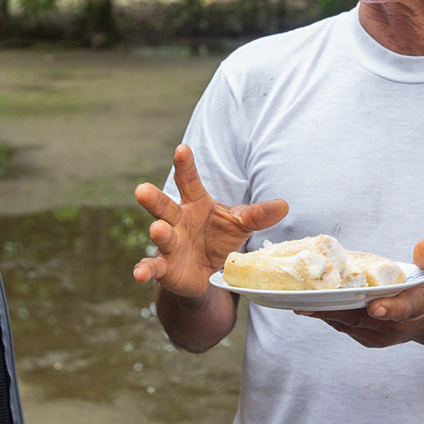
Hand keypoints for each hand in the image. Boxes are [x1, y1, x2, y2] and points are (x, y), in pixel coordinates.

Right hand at [132, 145, 288, 297]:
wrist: (207, 272)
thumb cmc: (220, 238)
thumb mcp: (240, 224)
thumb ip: (258, 215)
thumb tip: (284, 205)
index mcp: (195, 203)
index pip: (189, 180)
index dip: (185, 165)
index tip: (182, 149)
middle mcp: (177, 219)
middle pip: (164, 205)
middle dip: (153, 198)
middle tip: (142, 189)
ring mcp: (169, 243)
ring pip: (160, 234)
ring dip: (158, 233)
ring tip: (158, 230)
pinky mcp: (165, 267)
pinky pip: (152, 267)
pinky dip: (144, 270)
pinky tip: (138, 275)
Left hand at [306, 237, 423, 348]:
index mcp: (415, 308)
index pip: (402, 310)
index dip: (389, 309)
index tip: (375, 306)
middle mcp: (394, 326)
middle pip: (362, 318)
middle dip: (335, 309)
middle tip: (307, 299)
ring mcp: (378, 335)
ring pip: (347, 323)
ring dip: (324, 311)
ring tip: (297, 297)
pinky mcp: (366, 337)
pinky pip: (342, 325)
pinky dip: (326, 313)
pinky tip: (307, 301)